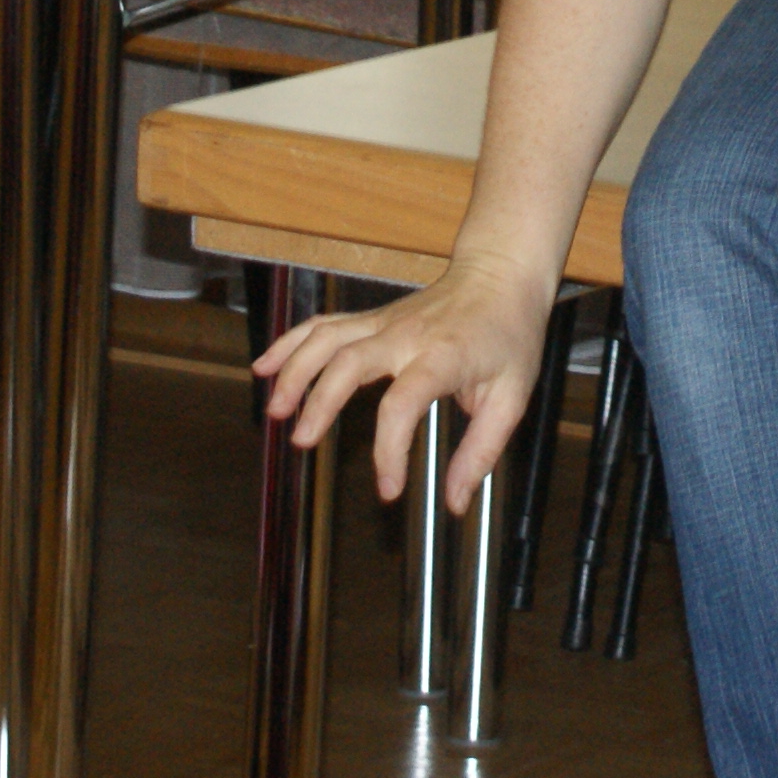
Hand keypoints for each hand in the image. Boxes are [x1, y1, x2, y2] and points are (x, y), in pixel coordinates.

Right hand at [248, 250, 559, 513]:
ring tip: (274, 411)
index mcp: (444, 356)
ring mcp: (385, 322)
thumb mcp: (512, 396)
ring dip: (294, 371)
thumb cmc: (508, 334)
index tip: (389, 488)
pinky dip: (290, 343)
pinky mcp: (372, 319)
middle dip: (320, 401)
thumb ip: (481, 451)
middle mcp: (407, 335)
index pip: (404, 402)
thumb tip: (455, 502)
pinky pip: (323, 326)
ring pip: (327, 338)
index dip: (390, 450)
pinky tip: (265, 367)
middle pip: (350, 362)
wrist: (501, 275)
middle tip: (302, 441)